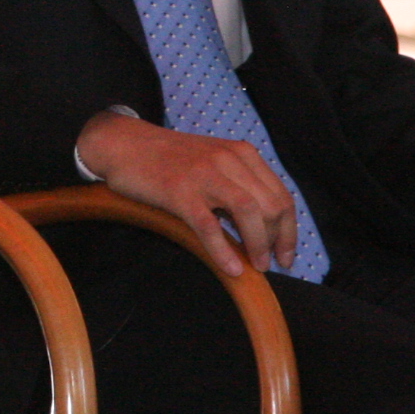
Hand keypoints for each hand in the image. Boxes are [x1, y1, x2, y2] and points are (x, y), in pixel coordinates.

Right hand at [77, 111, 296, 276]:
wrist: (125, 144)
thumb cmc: (169, 159)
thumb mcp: (212, 161)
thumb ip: (238, 185)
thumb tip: (263, 228)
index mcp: (241, 153)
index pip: (281, 195)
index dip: (289, 230)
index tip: (286, 253)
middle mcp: (228, 160)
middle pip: (271, 206)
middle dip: (278, 240)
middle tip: (271, 263)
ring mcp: (204, 174)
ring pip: (248, 212)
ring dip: (258, 245)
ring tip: (257, 266)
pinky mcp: (179, 191)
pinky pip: (209, 226)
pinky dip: (223, 251)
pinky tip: (231, 269)